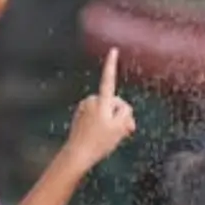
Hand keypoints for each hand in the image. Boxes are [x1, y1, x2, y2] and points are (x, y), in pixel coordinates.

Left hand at [66, 49, 135, 165]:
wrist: (78, 154)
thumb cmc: (99, 142)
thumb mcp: (121, 127)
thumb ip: (126, 113)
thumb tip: (123, 108)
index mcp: (102, 101)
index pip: (108, 78)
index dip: (112, 64)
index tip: (113, 50)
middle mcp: (91, 101)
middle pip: (114, 101)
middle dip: (120, 114)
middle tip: (125, 132)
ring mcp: (85, 108)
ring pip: (106, 110)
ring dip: (112, 121)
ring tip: (111, 137)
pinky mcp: (81, 116)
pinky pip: (98, 115)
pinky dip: (103, 123)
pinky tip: (102, 137)